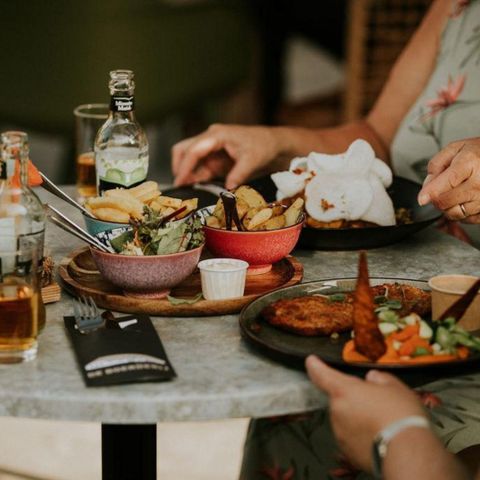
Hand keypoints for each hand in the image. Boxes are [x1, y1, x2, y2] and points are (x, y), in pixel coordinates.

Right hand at [171, 124, 282, 188]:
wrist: (273, 144)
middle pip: (184, 150)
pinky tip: (196, 189)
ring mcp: (211, 149)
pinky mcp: (215, 159)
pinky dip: (196, 178)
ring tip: (186, 190)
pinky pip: (200, 168)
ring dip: (187, 174)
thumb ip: (238, 174)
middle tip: (179, 186)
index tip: (180, 181)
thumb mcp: (252, 161)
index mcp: (217, 135)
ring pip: (189, 160)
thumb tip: (227, 189)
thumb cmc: (263, 146)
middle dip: (179, 167)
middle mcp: (210, 139)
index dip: (185, 166)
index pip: (194, 150)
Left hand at [306, 355, 425, 471]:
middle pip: (340, 399)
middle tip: (377, 404)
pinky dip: (361, 436)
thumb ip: (380, 379)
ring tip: (383, 423)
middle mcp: (337, 411)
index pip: (322, 374)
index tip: (311, 361)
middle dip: (354, 400)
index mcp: (344, 390)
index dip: (315, 366)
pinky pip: (351, 438)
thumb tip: (374, 379)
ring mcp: (340, 433)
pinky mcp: (348, 453)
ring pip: (346, 419)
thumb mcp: (395, 388)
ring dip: (358, 419)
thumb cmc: (401, 417)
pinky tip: (380, 437)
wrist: (408, 454)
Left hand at [417, 138, 479, 222]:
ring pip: (455, 213)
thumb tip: (427, 184)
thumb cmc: (479, 153)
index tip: (422, 199)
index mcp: (470, 163)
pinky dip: (462, 213)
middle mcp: (479, 182)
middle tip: (439, 191)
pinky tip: (465, 200)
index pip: (448, 182)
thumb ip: (436, 164)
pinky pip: (468, 219)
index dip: (431, 192)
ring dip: (448, 207)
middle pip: (447, 201)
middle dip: (436, 198)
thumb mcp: (456, 148)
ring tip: (455, 193)